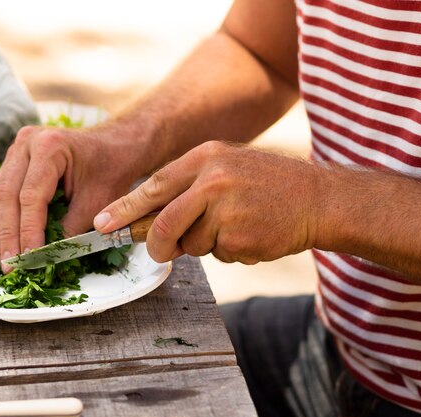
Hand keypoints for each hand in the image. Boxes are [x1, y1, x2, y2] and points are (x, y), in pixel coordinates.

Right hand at [0, 124, 142, 271]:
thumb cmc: (110, 170)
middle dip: (7, 235)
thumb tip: (46, 258)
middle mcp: (27, 143)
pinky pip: (0, 193)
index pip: (30, 196)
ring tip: (5, 260)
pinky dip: (2, 220)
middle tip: (9, 266)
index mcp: (50, 146)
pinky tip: (6, 243)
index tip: (29, 258)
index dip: (27, 231)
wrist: (114, 147)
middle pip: (5, 195)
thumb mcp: (97, 202)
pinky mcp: (14, 161)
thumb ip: (71, 229)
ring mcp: (17, 150)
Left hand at [93, 141, 319, 263]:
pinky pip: (218, 255)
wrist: (318, 199)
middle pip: (164, 223)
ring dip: (206, 244)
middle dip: (158, 244)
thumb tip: (149, 223)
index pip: (153, 186)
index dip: (124, 208)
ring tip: (236, 225)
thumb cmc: (267, 184)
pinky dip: (228, 251)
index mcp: (205, 157)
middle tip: (160, 253)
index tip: (101, 223)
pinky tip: (251, 234)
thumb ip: (188, 189)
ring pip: (192, 243)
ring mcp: (227, 210)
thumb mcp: (225, 168)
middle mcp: (213, 180)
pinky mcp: (241, 238)